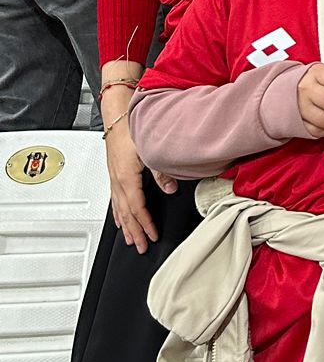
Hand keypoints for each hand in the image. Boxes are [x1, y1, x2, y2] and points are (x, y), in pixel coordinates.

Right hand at [104, 94, 174, 253]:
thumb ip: (162, 171)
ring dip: (126, 226)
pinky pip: (115, 199)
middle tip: (141, 247)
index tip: (153, 236)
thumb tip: (171, 188)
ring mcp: (114, 178)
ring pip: (119, 208)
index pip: (138, 208)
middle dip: (135, 232)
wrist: (117, 114)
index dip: (146, 224)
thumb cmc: (132, 128)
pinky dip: (118, 213)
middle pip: (127, 213)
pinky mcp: (114, 173)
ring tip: (131, 239)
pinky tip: (120, 219)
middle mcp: (118, 180)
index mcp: (127, 177)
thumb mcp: (150, 149)